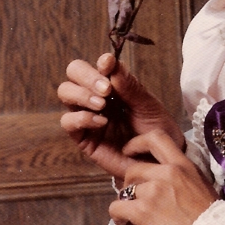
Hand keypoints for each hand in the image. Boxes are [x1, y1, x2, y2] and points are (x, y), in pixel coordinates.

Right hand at [57, 53, 182, 177]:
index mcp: (113, 85)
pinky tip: (102, 121)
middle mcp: (96, 97)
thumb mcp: (148, 106)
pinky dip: (82, 118)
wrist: (159, 163)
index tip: (108, 63)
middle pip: (74, 73)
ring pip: (65, 92)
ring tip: (102, 104)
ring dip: (81, 94)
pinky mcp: (83, 138)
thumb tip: (110, 62)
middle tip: (106, 89)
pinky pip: (68, 122)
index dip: (100, 63)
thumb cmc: (156, 132)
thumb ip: (129, 86)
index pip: (97, 65)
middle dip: (86, 76)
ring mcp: (87, 116)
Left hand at [110, 131, 217, 224]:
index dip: (137, 143)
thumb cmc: (212, 219)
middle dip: (129, 187)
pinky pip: (116, 208)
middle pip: (132, 170)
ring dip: (125, 206)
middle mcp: (166, 172)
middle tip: (136, 204)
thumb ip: (180, 179)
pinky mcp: (142, 210)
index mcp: (182, 165)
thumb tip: (161, 186)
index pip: (156, 138)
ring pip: (123, 191)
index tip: (129, 152)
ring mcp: (153, 190)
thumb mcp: (200, 186)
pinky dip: (119, 219)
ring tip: (134, 223)